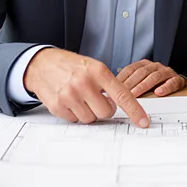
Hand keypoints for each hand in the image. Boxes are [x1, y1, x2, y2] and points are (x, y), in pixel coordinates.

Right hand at [23, 48, 149, 126]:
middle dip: (104, 108)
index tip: (144, 122)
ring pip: (91, 119)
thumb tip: (124, 104)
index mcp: (98, 71)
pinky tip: (69, 100)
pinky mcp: (57, 106)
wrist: (42, 64)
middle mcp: (84, 83)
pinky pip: (75, 120)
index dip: (135, 111)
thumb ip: (109, 84)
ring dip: (88, 111)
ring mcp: (69, 95)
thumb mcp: (93, 67)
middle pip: (106, 112)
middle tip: (95, 98)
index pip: (122, 96)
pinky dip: (74, 113)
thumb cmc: (71, 66)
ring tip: (80, 97)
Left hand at [115, 59, 186, 96]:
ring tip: (135, 96)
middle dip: (130, 84)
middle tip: (120, 94)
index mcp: (144, 65)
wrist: (177, 83)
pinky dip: (165, 87)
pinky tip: (159, 92)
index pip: (130, 69)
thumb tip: (109, 93)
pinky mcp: (177, 79)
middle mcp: (154, 66)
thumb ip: (128, 85)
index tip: (112, 88)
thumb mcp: (140, 82)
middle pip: (141, 73)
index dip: (121, 78)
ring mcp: (166, 72)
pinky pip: (172, 82)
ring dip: (143, 86)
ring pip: (154, 77)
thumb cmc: (155, 85)